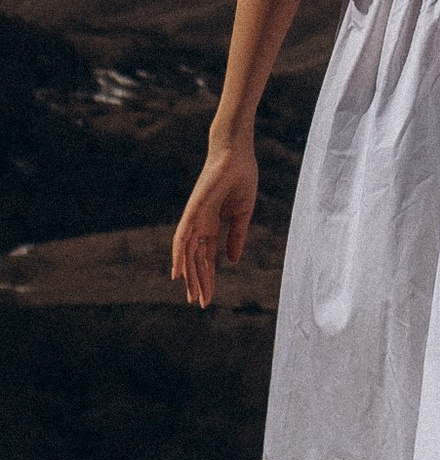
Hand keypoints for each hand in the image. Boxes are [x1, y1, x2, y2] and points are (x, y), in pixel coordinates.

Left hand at [172, 134, 257, 307]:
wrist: (237, 155)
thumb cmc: (241, 179)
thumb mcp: (243, 215)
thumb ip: (236, 237)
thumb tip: (232, 261)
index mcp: (212, 226)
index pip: (207, 258)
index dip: (209, 278)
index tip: (209, 298)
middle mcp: (200, 226)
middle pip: (196, 260)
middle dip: (198, 282)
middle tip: (200, 304)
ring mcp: (195, 219)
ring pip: (188, 254)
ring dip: (190, 276)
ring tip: (193, 296)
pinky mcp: (193, 211)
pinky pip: (182, 236)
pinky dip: (178, 255)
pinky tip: (177, 272)